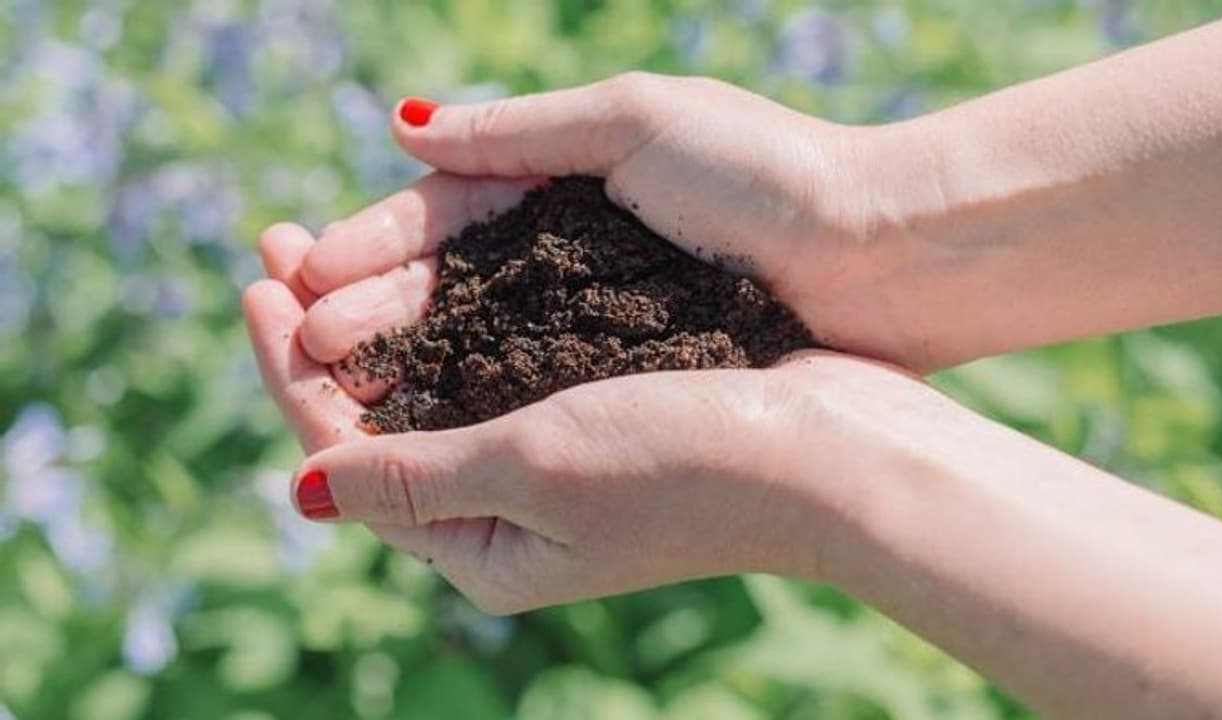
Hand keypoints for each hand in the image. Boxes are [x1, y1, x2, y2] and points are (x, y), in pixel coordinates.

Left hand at [246, 263, 928, 612]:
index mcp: (482, 549)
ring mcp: (553, 467)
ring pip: (433, 386)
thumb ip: (415, 476)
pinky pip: (492, 368)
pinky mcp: (594, 419)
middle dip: (322, 336)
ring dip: (379, 319)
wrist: (834, 452)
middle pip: (381, 419)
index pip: (347, 455)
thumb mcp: (532, 471)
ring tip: (325, 252)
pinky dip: (446, 320)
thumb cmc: (687, 464)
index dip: (289, 372)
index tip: (254, 284)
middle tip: (272, 246)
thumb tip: (301, 488)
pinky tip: (426, 276)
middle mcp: (508, 515)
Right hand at [285, 73, 926, 393]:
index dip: (367, 246)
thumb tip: (402, 126)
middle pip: (445, 280)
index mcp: (568, 175)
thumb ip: (519, 131)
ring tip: (332, 379)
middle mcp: (575, 247)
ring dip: (402, 355)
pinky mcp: (638, 365)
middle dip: (365, 306)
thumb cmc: (769, 178)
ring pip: (478, 335)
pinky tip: (421, 414)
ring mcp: (603, 312)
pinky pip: (533, 377)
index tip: (297, 278)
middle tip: (292, 341)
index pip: (441, 213)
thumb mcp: (637, 123)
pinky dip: (473, 392)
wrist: (888, 257)